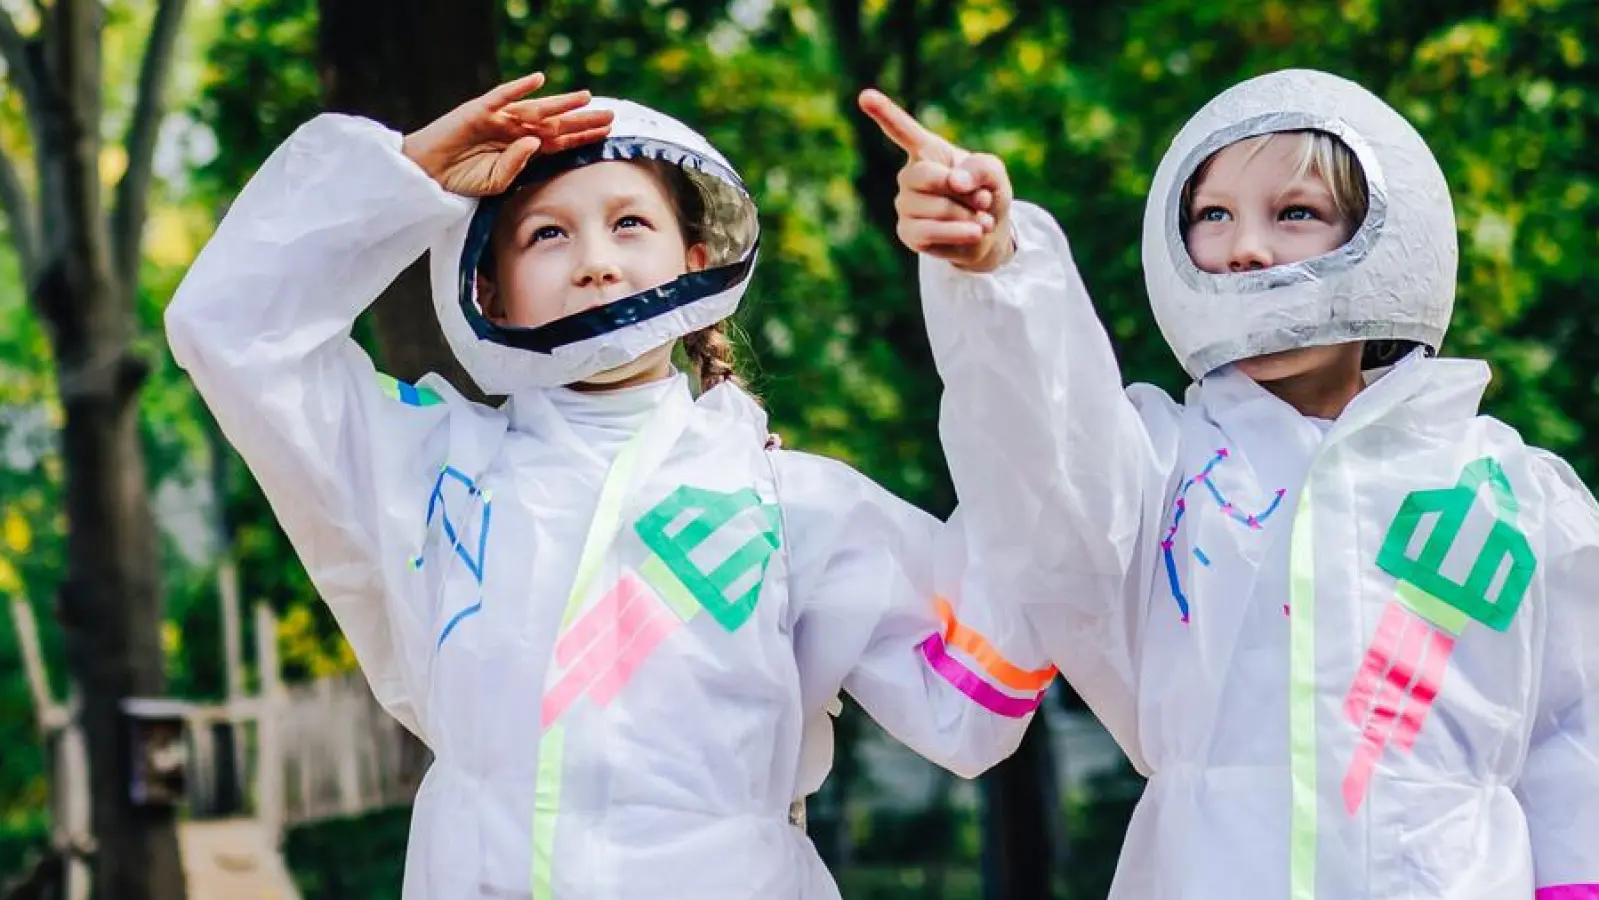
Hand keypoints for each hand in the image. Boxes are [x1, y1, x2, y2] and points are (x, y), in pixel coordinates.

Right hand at [402, 72, 614, 196]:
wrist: (430, 174)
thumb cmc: (463, 180)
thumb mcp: (497, 183)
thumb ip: (517, 166)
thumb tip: (536, 143)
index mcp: (523, 149)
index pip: (559, 142)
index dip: (582, 137)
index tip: (607, 134)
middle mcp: (515, 131)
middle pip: (555, 123)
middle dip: (582, 120)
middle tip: (611, 116)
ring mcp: (499, 118)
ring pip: (535, 108)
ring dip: (560, 103)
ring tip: (585, 98)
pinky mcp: (479, 110)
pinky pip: (501, 96)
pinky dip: (518, 88)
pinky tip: (538, 81)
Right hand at [857, 88, 1014, 272]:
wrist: (986, 233)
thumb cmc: (986, 193)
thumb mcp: (994, 173)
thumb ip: (981, 168)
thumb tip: (955, 181)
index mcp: (927, 151)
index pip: (903, 130)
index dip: (884, 113)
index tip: (865, 96)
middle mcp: (909, 175)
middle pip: (926, 175)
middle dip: (961, 190)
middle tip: (983, 199)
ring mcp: (905, 205)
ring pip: (936, 208)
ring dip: (968, 215)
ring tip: (981, 219)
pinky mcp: (907, 233)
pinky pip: (931, 231)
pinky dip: (959, 232)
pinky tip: (975, 232)